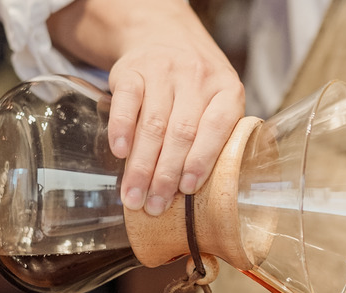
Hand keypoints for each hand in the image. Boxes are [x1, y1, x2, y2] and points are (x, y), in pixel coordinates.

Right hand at [48, 0, 244, 215]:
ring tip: (133, 196)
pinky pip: (126, 101)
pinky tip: (118, 153)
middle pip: (181, 133)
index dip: (201, 161)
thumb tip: (208, 192)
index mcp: (227, 90)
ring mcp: (164, 70)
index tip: (186, 190)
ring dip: (141, 165)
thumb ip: (217, 136)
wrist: (167, 35)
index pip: (215, 128)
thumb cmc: (198, 85)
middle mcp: (197, 77)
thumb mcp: (220, 100)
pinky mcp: (132, 69)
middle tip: (153, 206)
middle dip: (165, 175)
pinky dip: (121, 128)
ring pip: (153, 124)